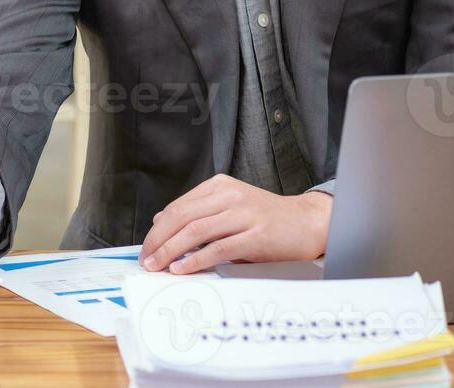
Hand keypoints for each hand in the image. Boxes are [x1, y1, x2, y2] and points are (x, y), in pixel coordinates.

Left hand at [139, 175, 332, 274]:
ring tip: (157, 266)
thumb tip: (162, 221)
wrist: (307, 222)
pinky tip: (182, 269)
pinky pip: (219, 248)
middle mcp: (230, 196)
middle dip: (159, 240)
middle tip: (146, 259)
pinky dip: (196, 260)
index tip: (146, 247)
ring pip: (196, 231)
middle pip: (182, 217)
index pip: (178, 206)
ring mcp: (244, 214)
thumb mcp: (230, 206)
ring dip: (171, 251)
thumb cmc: (267, 218)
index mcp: (220, 186)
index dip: (158, 229)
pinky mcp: (257, 235)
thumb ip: (198, 211)